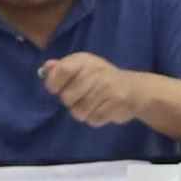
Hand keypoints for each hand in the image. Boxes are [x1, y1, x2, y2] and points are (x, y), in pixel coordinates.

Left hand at [36, 49, 154, 127]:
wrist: (134, 89)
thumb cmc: (101, 78)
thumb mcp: (82, 68)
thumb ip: (62, 68)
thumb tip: (45, 69)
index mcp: (84, 60)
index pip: (61, 71)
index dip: (54, 84)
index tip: (56, 89)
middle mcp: (95, 72)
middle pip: (67, 97)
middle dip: (71, 102)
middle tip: (81, 97)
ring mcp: (107, 88)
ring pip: (79, 112)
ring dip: (83, 112)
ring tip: (92, 104)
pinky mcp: (116, 104)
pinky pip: (93, 119)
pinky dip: (95, 118)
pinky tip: (102, 109)